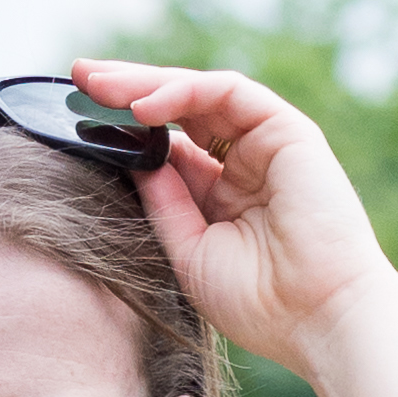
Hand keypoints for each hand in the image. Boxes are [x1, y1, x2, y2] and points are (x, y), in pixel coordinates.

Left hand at [76, 63, 397, 389]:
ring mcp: (267, 142)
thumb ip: (162, 202)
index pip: (168, 144)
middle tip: (77, 77)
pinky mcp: (287, 129)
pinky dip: (182, 93)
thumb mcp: (190, 252)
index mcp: (223, 193)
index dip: (123, 128)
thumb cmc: (262, 304)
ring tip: (99, 85)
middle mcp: (245, 161)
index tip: (76, 119)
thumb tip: (129, 157)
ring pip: (197, 93)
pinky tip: (142, 107)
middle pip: (177, 109)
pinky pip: (226, 93)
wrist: (321, 318)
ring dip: (146, 84)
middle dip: (126, 90)